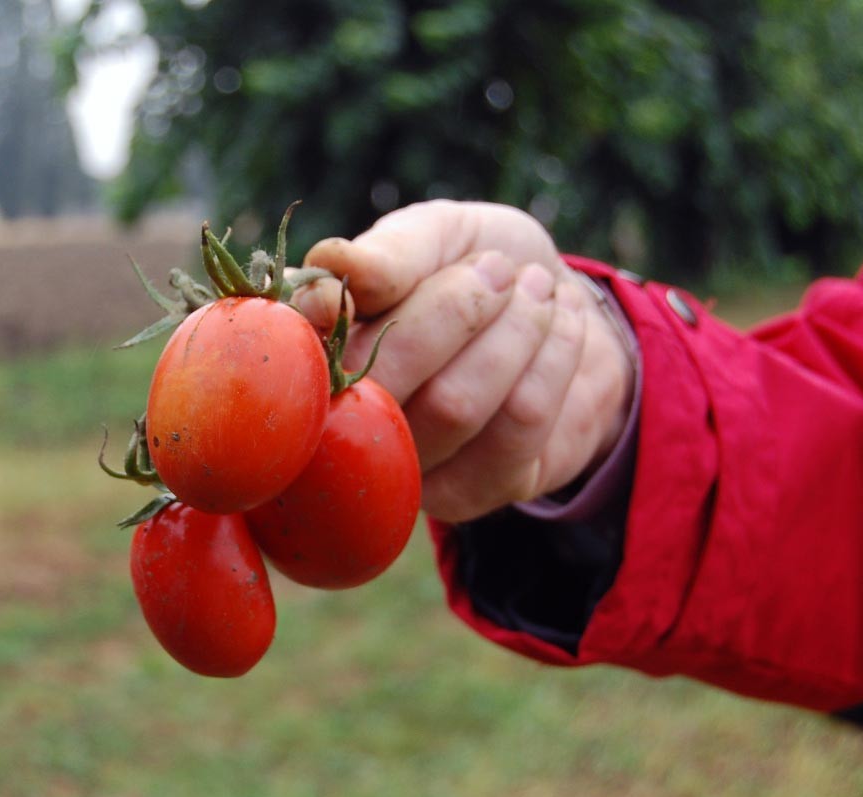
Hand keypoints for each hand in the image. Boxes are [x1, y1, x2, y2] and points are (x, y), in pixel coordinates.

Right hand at [293, 200, 635, 523]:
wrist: (561, 308)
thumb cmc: (479, 265)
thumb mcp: (438, 236)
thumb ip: (393, 252)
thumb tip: (337, 264)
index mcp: (317, 351)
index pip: (300, 355)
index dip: (326, 319)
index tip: (377, 280)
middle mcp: (343, 423)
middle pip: (383, 384)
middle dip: (454, 313)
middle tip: (497, 269)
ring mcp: (402, 469)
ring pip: (455, 408)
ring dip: (515, 334)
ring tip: (538, 289)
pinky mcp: (466, 495)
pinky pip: (517, 428)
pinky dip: (553, 360)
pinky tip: (562, 326)